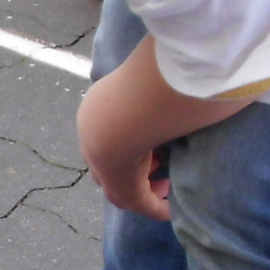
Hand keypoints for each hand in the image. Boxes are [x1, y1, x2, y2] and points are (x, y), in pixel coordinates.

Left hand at [76, 38, 248, 219]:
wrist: (122, 112)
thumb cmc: (140, 84)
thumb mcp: (145, 73)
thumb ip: (156, 73)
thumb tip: (177, 59)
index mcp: (96, 112)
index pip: (108, 132)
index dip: (129, 139)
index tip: (150, 141)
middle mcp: (93, 141)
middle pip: (109, 164)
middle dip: (133, 168)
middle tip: (156, 170)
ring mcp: (103, 167)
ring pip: (121, 186)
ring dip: (143, 188)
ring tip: (165, 185)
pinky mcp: (120, 188)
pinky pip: (139, 203)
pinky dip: (154, 207)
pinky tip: (170, 209)